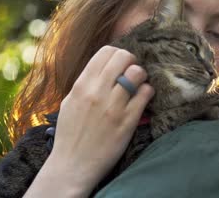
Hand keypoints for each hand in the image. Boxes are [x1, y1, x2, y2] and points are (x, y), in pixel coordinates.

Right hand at [28, 45, 153, 196]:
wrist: (73, 165)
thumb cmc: (71, 134)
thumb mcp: (70, 102)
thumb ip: (86, 83)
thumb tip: (104, 68)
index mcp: (82, 85)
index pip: (106, 51)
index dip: (118, 54)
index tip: (121, 64)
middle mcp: (97, 92)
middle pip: (124, 57)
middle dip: (132, 61)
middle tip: (133, 73)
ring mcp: (113, 106)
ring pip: (137, 72)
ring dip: (142, 76)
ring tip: (139, 85)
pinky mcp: (128, 120)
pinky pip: (146, 94)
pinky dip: (148, 92)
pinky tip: (143, 98)